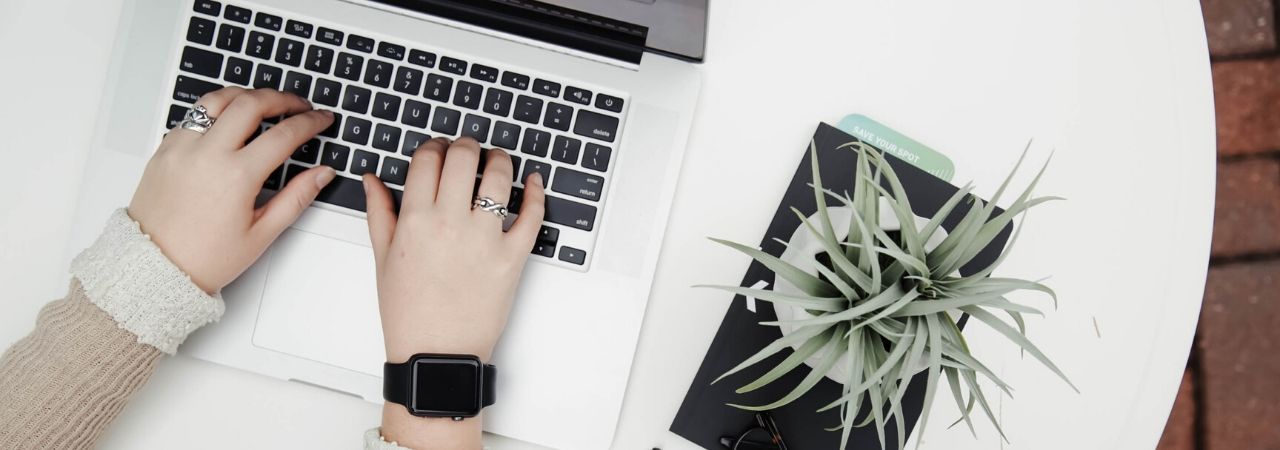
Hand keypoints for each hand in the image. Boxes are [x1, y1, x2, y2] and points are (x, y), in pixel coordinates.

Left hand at [128, 88, 335, 292]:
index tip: (321, 119)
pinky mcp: (164, 149)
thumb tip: (321, 174)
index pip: (284, 134)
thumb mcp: (262, 234)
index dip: (310, 122)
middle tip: (299, 105)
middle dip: (282, 98)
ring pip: (218, 99)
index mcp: (236, 176)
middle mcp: (207, 154)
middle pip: (251, 103)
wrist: (154, 268)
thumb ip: (297, 197)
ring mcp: (182, 148)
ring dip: (246, 95)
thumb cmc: (204, 258)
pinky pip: (193, 116)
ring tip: (263, 103)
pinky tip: (229, 122)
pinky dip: (216, 111)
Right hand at [364, 137, 543, 449]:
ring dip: (500, 160)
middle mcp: (450, 224)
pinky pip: (532, 215)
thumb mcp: (383, 259)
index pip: (427, 159)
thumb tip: (373, 179)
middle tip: (468, 149)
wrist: (436, 353)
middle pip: (463, 157)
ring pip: (499, 177)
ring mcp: (484, 239)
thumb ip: (379, 212)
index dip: (434, 146)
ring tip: (497, 161)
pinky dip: (536, 193)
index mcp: (415, 221)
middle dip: (466, 145)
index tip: (438, 150)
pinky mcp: (513, 257)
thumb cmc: (409, 312)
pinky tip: (533, 182)